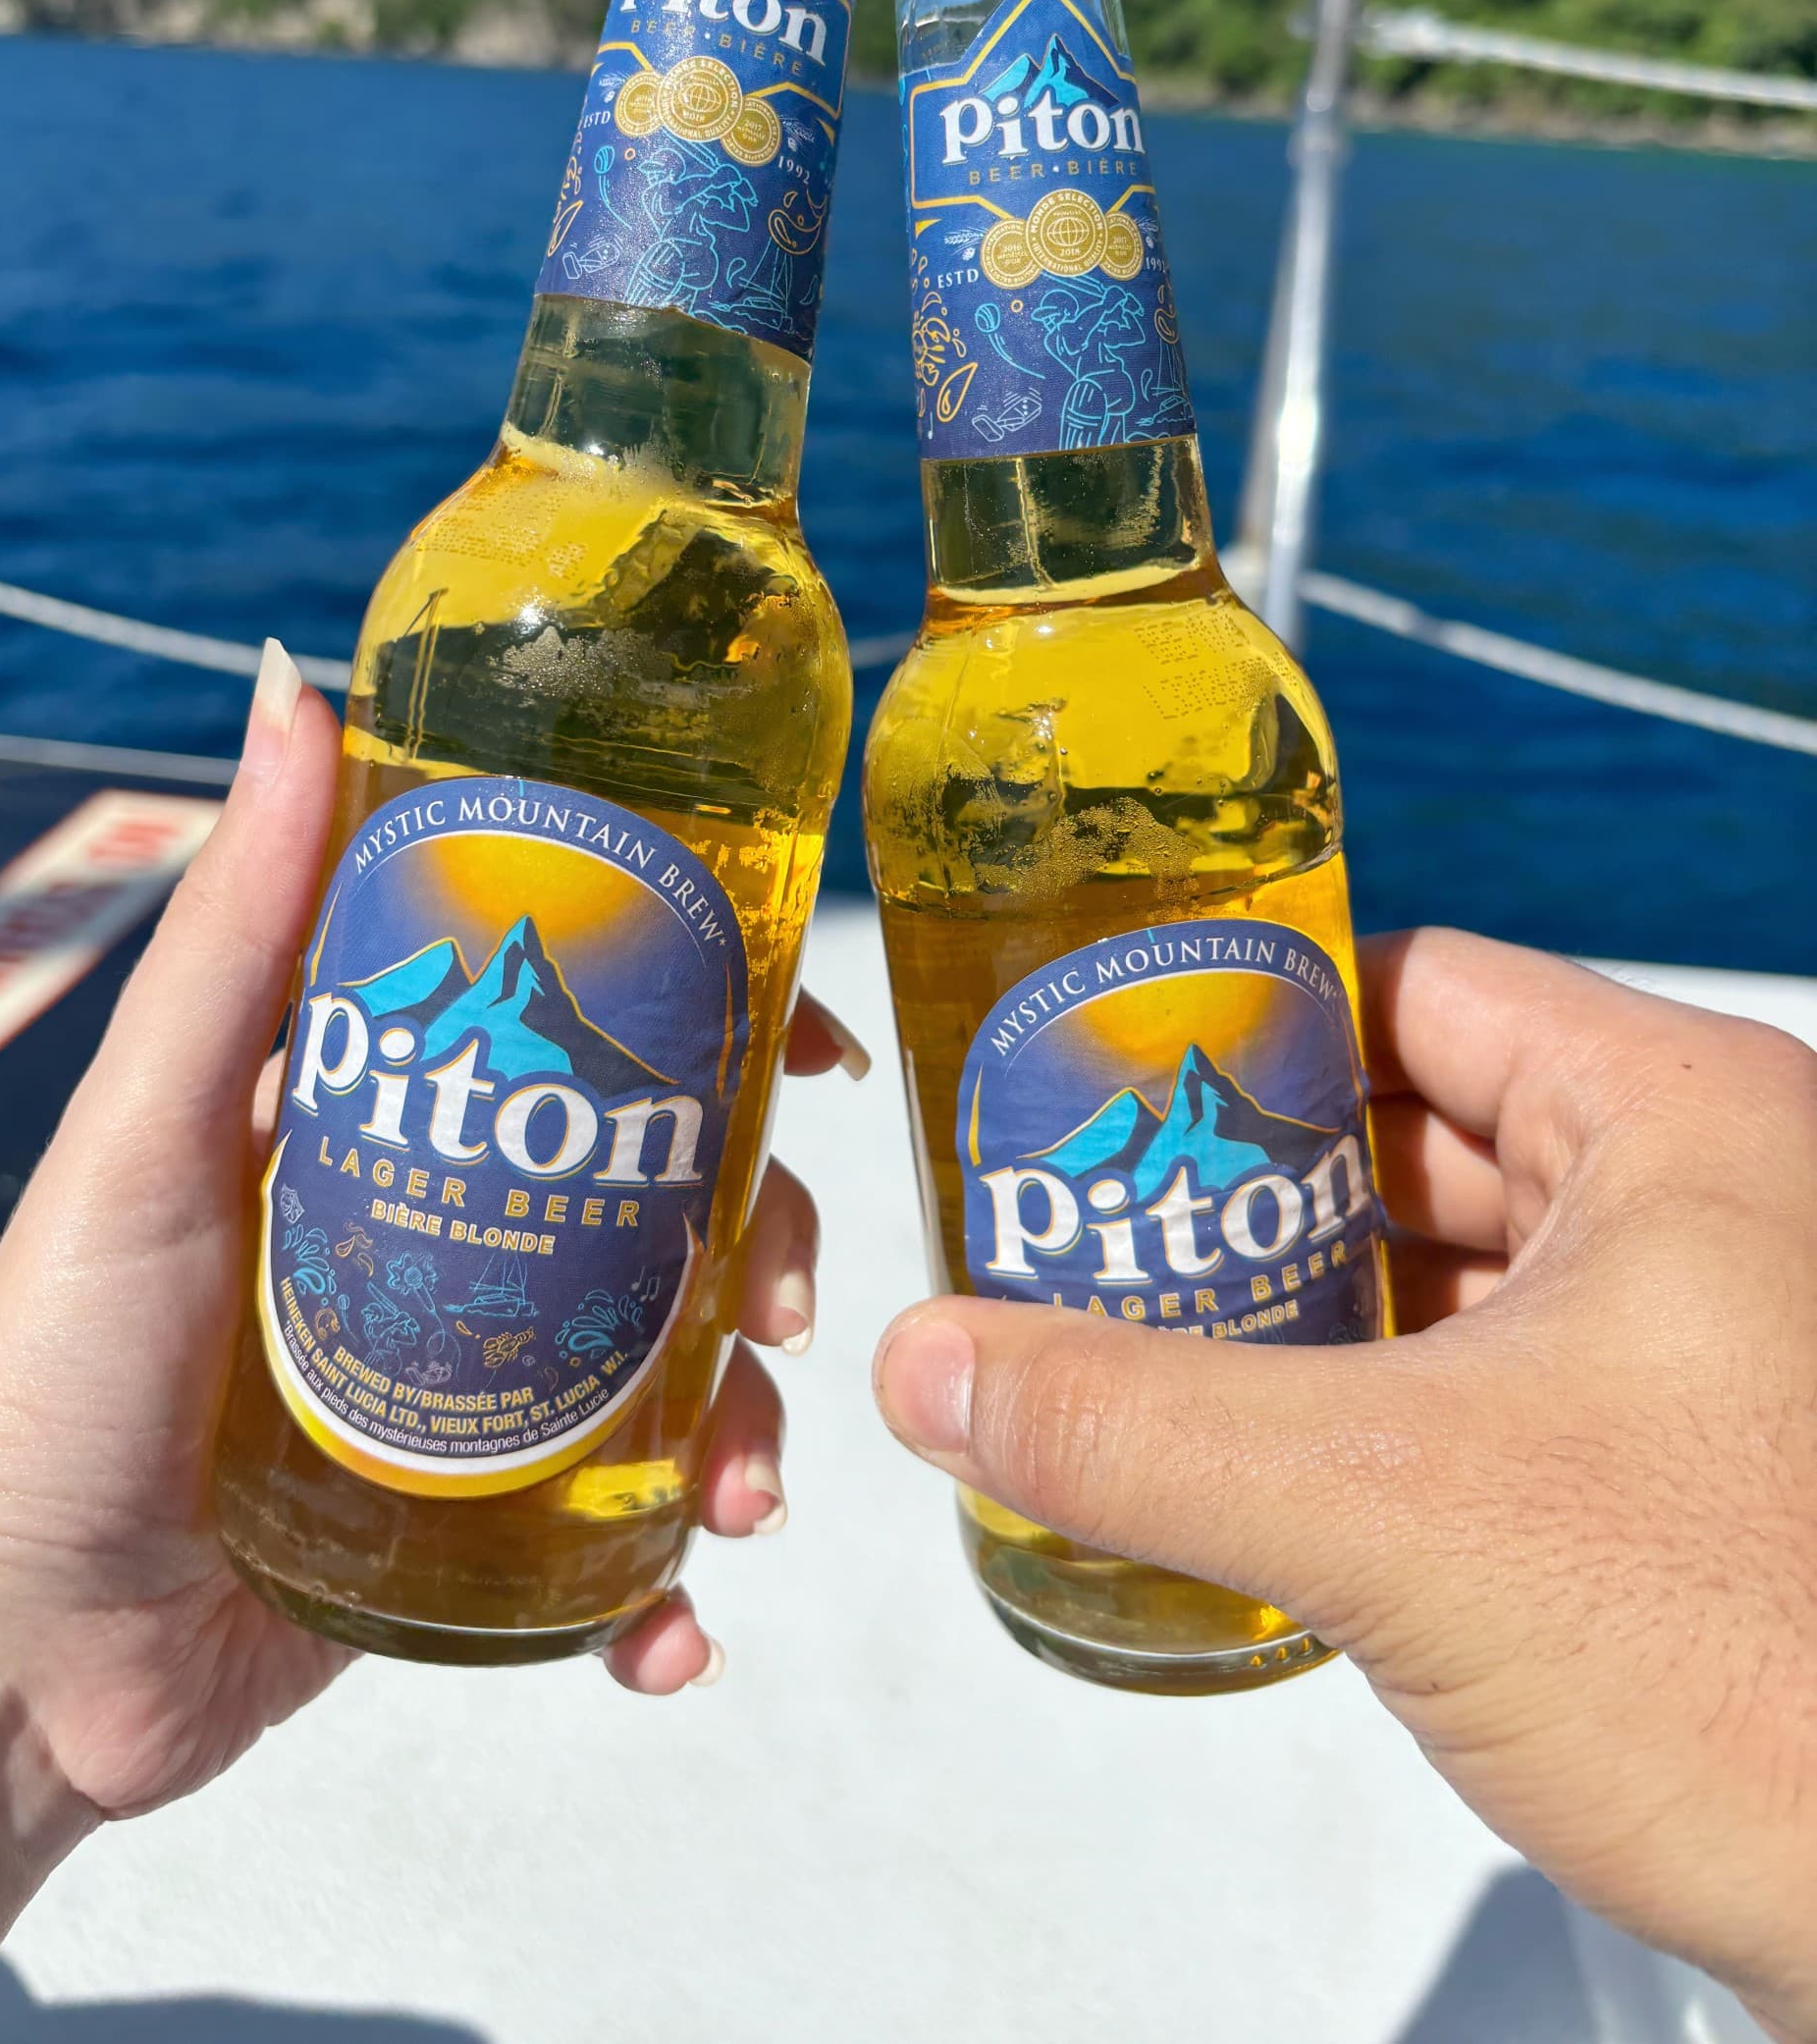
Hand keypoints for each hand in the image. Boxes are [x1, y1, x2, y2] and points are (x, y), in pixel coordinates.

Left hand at [0, 648, 864, 2039]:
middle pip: (664, 1207)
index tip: (805, 1034)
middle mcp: (446, 1243)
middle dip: (755, 1244)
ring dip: (739, 1432)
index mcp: (387, 1125)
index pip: (582, 1035)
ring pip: (667, 1381)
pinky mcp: (469, 1542)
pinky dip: (665, 1599)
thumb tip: (296, 692)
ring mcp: (468, 1393)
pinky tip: (677, 1632)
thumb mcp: (148, 1133)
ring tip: (740, 1495)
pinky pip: (610, 1560)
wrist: (3, 1655)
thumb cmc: (45, 1375)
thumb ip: (233, 932)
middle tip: (772, 1298)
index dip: (715, 1023)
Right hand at [873, 929, 1816, 2042]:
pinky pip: (1522, 1378)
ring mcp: (1737, 1338)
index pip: (1419, 989)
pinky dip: (1401, 1400)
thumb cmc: (1764, 1676)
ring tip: (1156, 1339)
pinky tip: (1288, 1462)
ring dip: (1324, 1303)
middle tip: (1101, 1219)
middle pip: (1435, 1123)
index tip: (1113, 1066)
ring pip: (1476, 1262)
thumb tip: (932, 1362)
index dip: (1252, 1016)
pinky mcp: (1723, 1467)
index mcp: (1688, 1121)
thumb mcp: (1395, 1513)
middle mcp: (1730, 1200)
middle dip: (1261, 1182)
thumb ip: (1143, 1427)